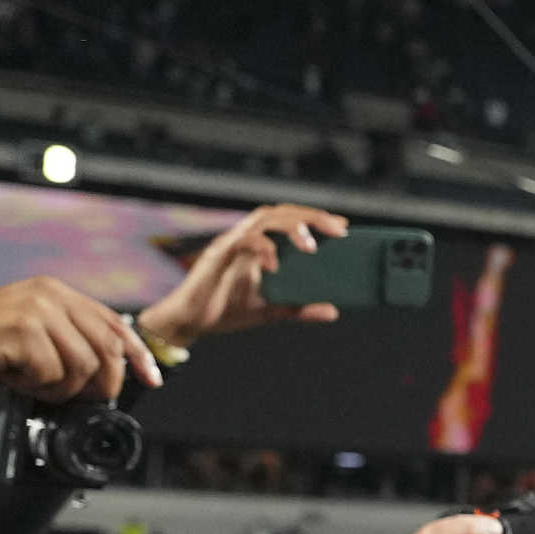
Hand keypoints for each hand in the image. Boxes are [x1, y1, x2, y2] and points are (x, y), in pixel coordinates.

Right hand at [0, 275, 158, 401]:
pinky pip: (54, 374)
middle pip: (107, 350)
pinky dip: (35, 388)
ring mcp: (36, 310)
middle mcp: (49, 295)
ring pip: (84, 367)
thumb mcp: (33, 336)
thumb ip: (70, 340)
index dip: (137, 354)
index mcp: (56, 292)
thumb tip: (115, 371)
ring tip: (27, 380)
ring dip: (58, 388)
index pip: (114, 323)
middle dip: (97, 384)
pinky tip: (12, 377)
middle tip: (65, 393)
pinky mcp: (23, 330)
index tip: (150, 378)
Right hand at [138, 203, 349, 346]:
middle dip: (310, 217)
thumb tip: (334, 311)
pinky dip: (262, 250)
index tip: (343, 226)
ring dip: (290, 227)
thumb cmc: (226, 308)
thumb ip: (301, 308)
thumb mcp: (272, 310)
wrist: (191, 322)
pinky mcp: (218, 255)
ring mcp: (231, 243)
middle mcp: (245, 237)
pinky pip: (243, 242)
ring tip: (311, 246)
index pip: (287, 220)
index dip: (314, 218)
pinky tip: (275, 267)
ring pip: (262, 219)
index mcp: (258, 245)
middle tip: (338, 230)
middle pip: (279, 212)